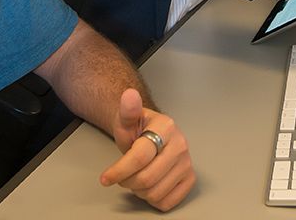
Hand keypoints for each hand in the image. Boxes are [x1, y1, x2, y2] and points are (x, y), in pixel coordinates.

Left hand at [100, 89, 194, 210]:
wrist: (152, 134)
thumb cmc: (138, 129)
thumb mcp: (127, 119)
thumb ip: (127, 110)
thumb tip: (129, 95)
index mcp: (167, 127)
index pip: (140, 156)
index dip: (120, 170)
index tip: (105, 178)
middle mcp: (181, 144)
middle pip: (147, 178)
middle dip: (127, 181)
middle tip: (123, 175)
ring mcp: (187, 162)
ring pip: (155, 192)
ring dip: (139, 191)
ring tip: (137, 176)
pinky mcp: (189, 178)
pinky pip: (167, 201)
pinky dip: (153, 199)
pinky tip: (150, 185)